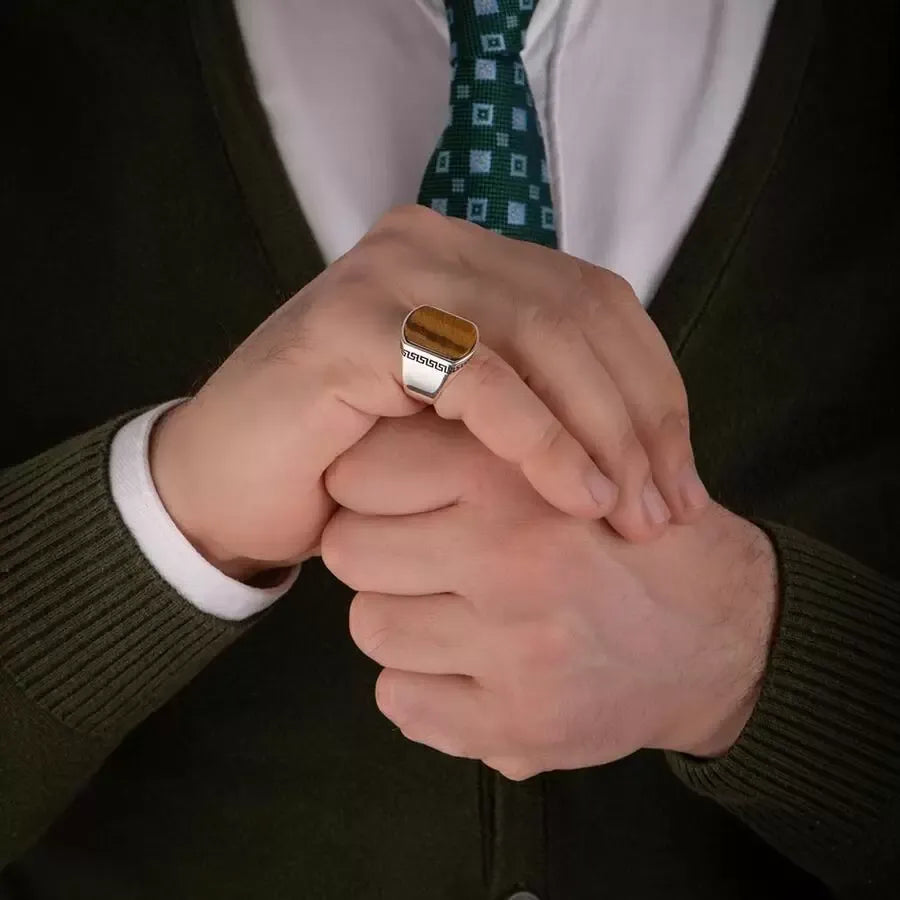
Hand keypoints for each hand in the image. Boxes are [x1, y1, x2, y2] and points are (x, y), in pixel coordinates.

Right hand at [151, 205, 707, 579]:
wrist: (224, 488)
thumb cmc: (353, 466)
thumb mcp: (464, 425)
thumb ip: (538, 401)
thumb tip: (651, 450)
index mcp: (466, 256)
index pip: (597, 301)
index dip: (654, 389)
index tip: (680, 479)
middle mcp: (430, 245)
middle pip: (580, 311)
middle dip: (640, 418)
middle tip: (666, 509)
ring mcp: (387, 277)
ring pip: (540, 333)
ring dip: (602, 430)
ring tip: (629, 513)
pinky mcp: (351, 328)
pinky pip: (474, 374)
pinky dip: (538, 436)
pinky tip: (575, 494)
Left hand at [322, 412, 777, 779]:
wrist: (724, 633)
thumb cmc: (628, 533)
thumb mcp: (567, 453)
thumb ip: (476, 443)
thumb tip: (360, 442)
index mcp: (517, 476)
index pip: (361, 472)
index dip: (369, 483)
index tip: (393, 495)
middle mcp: (511, 559)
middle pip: (350, 550)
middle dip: (375, 551)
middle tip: (419, 555)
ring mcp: (513, 650)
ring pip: (370, 626)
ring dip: (399, 618)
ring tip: (452, 614)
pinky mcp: (518, 726)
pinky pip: (399, 700)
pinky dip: (420, 686)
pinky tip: (467, 670)